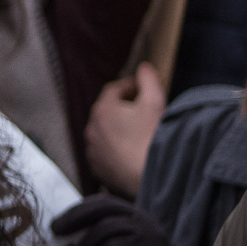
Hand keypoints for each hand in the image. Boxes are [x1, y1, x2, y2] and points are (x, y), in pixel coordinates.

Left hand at [86, 64, 167, 198]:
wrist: (150, 177)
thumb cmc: (151, 138)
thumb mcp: (155, 102)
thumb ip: (148, 80)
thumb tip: (144, 68)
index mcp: (102, 110)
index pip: (113, 90)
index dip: (129, 85)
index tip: (141, 86)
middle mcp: (91, 129)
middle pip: (107, 112)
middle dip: (123, 107)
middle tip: (142, 107)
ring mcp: (93, 151)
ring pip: (105, 134)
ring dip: (118, 130)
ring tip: (138, 132)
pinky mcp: (98, 170)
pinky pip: (106, 153)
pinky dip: (116, 149)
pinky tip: (133, 152)